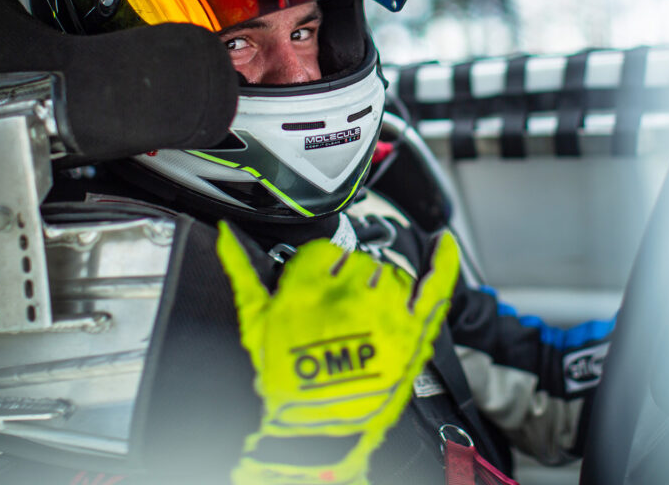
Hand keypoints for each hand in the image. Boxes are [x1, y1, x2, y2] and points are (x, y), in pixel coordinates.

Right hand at [216, 222, 459, 483]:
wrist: (316, 434)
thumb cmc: (285, 382)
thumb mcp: (254, 325)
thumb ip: (243, 272)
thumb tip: (225, 234)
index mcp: (308, 286)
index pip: (324, 250)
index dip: (322, 268)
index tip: (320, 287)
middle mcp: (347, 293)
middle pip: (359, 262)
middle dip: (350, 282)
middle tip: (341, 315)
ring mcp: (384, 311)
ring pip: (390, 273)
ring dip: (381, 289)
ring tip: (366, 322)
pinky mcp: (412, 332)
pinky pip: (434, 285)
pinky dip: (442, 260)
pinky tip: (442, 243)